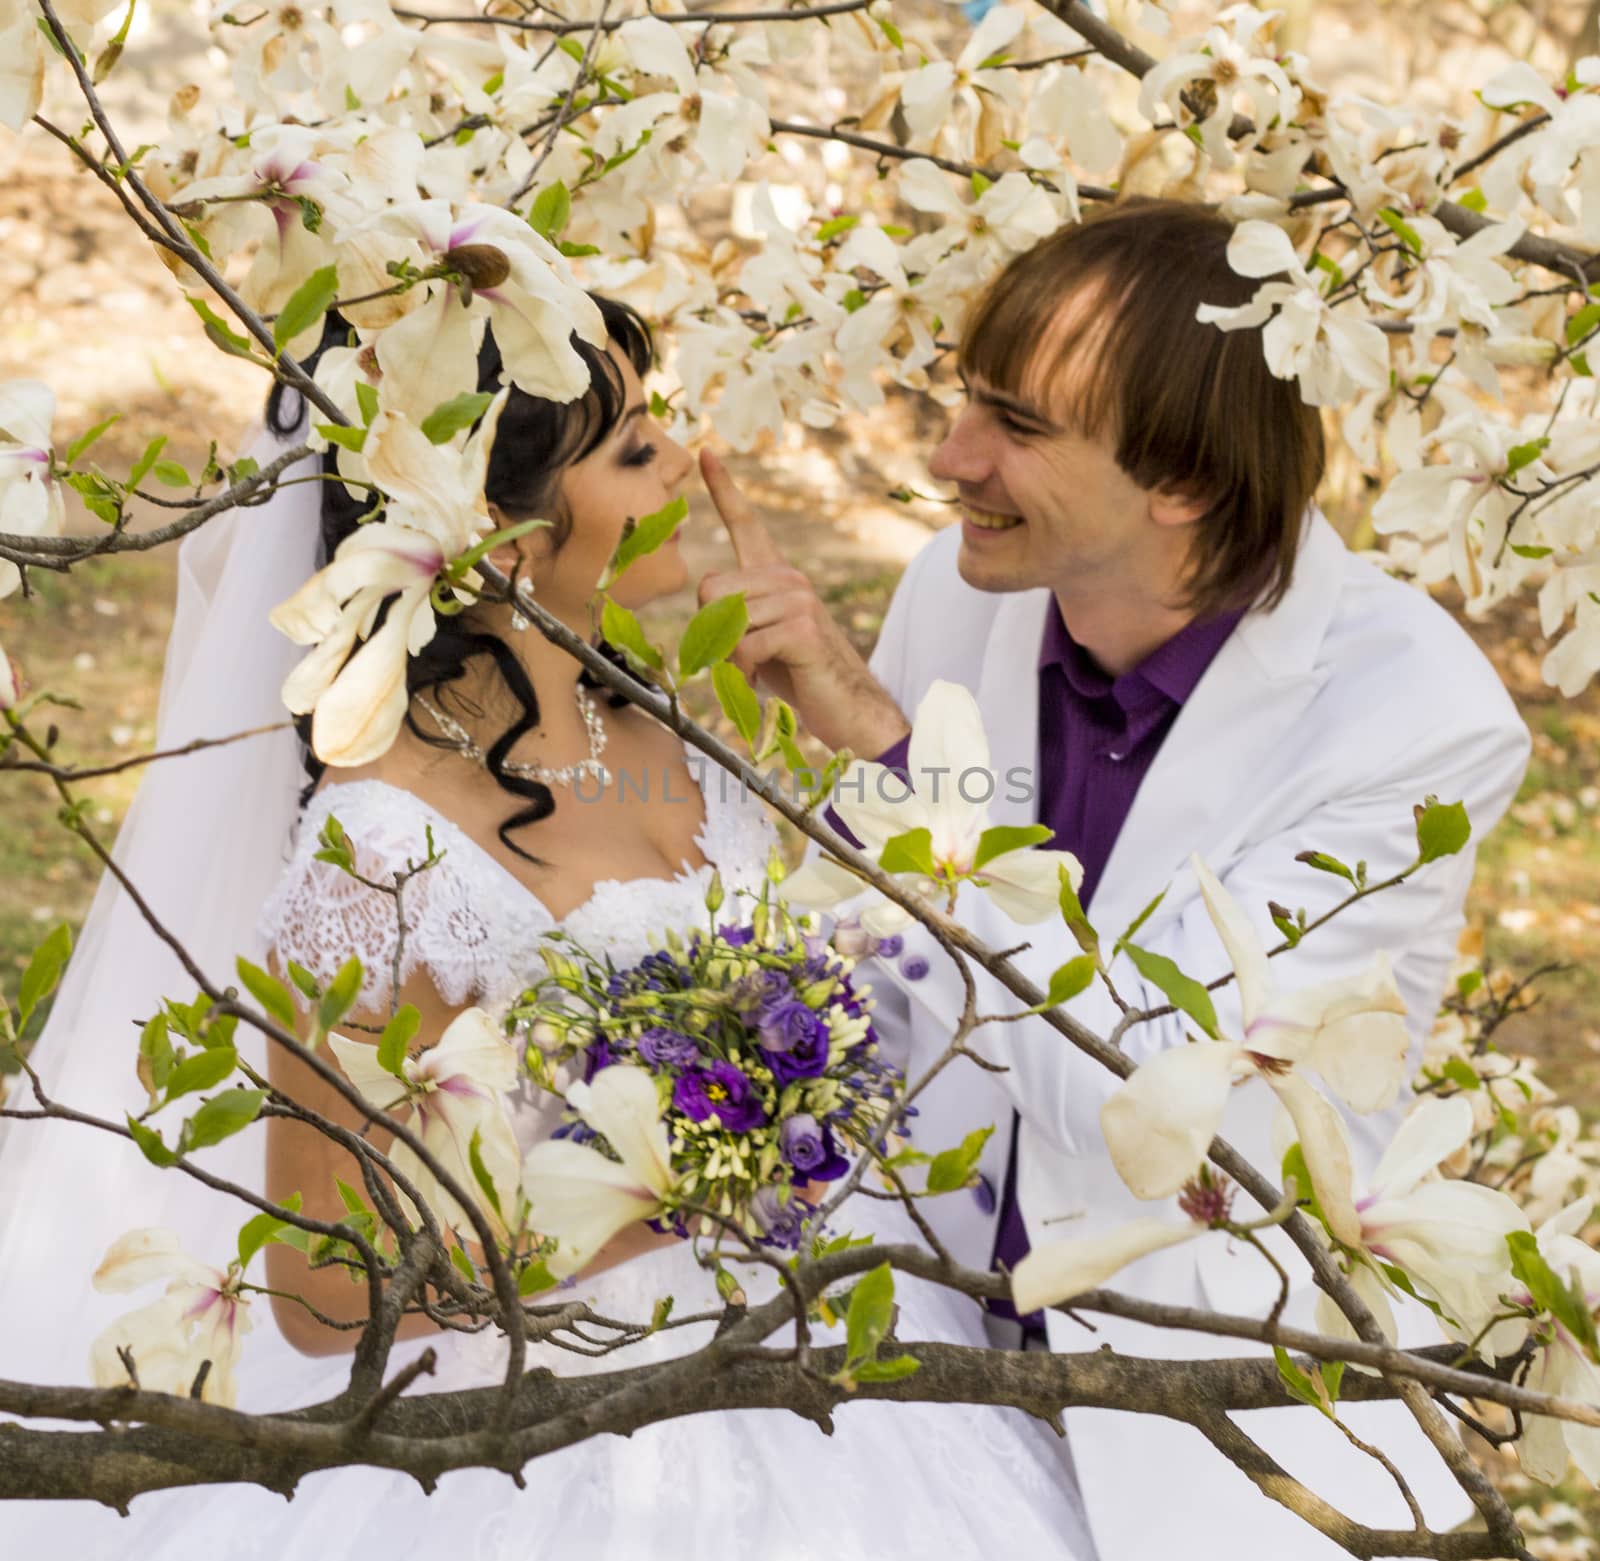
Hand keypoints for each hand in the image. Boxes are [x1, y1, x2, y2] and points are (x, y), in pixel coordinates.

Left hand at [696, 449, 909, 758]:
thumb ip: (732, 615)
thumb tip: (706, 600)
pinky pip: (743, 646)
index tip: (705, 453)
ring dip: (730, 658)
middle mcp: (789, 576)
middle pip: (709, 587)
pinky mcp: (802, 627)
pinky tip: (763, 681)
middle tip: (741, 659)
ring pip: (724, 619)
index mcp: (777, 575)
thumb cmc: (800, 675)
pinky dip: (744, 673)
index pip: (746, 523)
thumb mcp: (758, 638)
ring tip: (758, 672)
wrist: (852, 708)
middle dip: (712, 631)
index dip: (723, 489)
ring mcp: (798, 598)